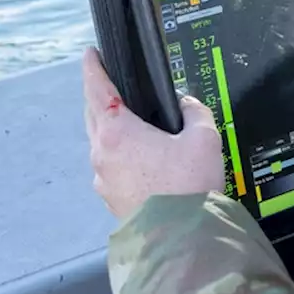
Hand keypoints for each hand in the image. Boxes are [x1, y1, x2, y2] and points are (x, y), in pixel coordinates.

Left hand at [82, 47, 225, 218]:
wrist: (181, 238)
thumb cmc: (188, 187)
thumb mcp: (203, 138)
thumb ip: (194, 112)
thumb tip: (188, 106)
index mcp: (117, 133)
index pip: (98, 90)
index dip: (93, 68)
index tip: (90, 55)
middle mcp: (102, 154)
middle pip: (94, 116)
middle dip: (100, 97)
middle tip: (111, 84)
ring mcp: (104, 179)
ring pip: (102, 143)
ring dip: (112, 130)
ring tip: (136, 126)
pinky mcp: (113, 199)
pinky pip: (112, 167)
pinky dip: (122, 156)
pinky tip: (145, 158)